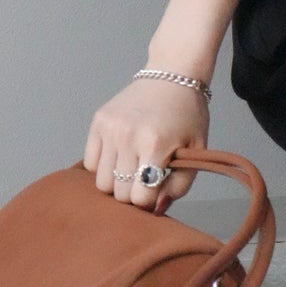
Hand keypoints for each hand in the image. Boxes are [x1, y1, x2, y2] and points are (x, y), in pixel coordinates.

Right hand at [84, 78, 207, 213]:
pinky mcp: (98, 121)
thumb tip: (155, 210)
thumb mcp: (195, 151)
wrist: (173, 75)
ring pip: (102, 182)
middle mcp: (129, 136)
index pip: (141, 198)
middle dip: (134, 192)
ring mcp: (111, 128)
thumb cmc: (188, 116)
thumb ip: (180, 186)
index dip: (151, 199)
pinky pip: (90, 163)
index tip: (158, 188)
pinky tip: (120, 154)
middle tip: (146, 176)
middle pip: (119, 193)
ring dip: (117, 182)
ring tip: (133, 166)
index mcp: (155, 145)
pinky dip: (103, 166)